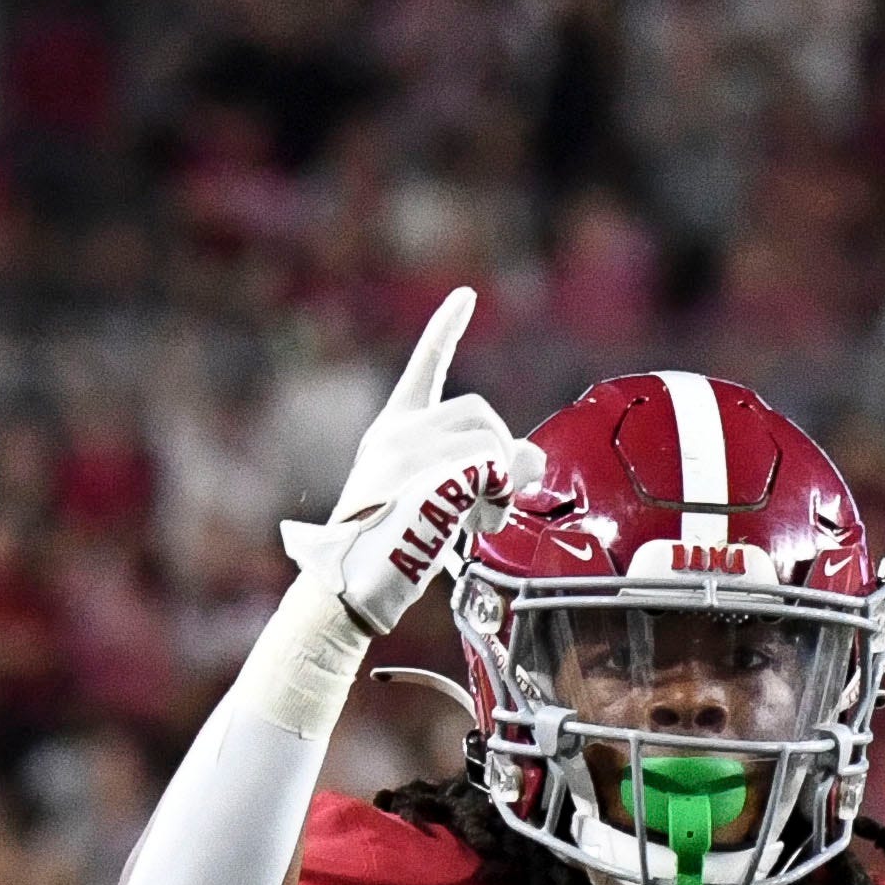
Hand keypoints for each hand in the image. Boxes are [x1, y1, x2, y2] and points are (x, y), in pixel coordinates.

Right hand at [280, 287, 541, 636]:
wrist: (349, 588)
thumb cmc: (393, 553)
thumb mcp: (439, 504)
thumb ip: (481, 474)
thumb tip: (534, 459)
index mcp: (393, 430)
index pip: (426, 366)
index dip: (446, 329)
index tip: (466, 297)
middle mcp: (396, 434)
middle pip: (480, 413)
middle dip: (501, 454)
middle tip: (493, 502)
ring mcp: (406, 456)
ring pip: (489, 442)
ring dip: (501, 482)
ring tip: (480, 523)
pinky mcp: (422, 481)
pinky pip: (485, 469)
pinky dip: (494, 494)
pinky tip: (475, 527)